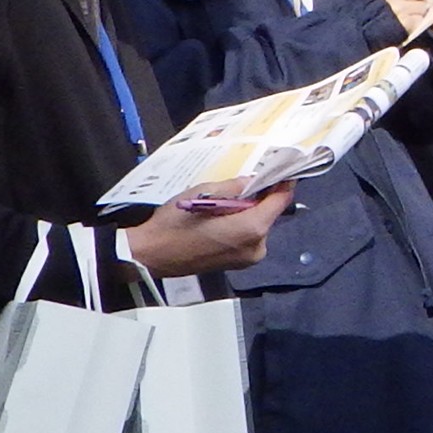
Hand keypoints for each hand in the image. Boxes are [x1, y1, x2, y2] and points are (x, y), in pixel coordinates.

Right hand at [127, 185, 291, 277]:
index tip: (281, 168)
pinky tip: (222, 216)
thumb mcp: (203, 194)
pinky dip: (241, 223)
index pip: (281, 200)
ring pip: (258, 224)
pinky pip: (248, 236)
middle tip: (245, 180)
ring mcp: (248, 258)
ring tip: (226, 199)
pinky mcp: (238, 264)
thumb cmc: (174, 223)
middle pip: (270, 213)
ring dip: (248, 210)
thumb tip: (253, 181)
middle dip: (260, 196)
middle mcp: (257, 246)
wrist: (150, 256)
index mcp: (252, 229)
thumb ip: (235, 187)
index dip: (282, 183)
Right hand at [361, 0, 432, 35]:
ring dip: (417, 10)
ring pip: (424, 5)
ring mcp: (400, 10)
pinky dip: (415, 22)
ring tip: (404, 13)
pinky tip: (404, 23)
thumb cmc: (365, 8)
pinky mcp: (406, 25)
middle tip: (408, 1)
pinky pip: (420, 20)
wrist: (357, 30)